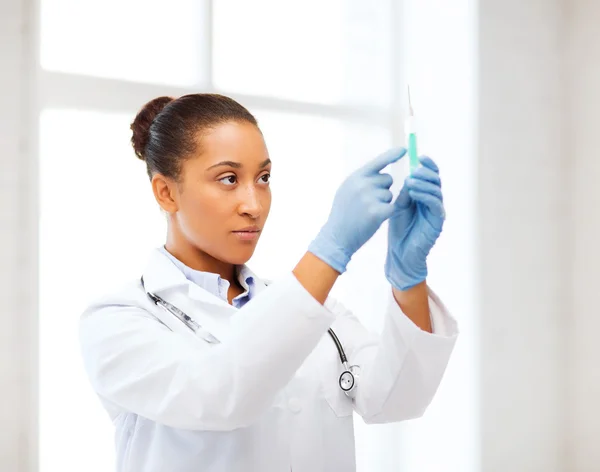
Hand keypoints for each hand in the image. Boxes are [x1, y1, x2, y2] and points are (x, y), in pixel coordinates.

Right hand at [308, 148, 405, 273]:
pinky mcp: (377, 212)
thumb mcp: (347, 191)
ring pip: (390, 194)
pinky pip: (392, 207)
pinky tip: (374, 219)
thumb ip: (362, 180)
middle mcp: (363, 184)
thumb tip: (384, 173)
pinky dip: (387, 213)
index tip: (405, 150)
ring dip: (384, 203)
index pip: (378, 161)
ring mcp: (369, 197)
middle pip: (388, 179)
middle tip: (368, 202)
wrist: (337, 237)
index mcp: (356, 177)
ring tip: (367, 212)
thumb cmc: (343, 214)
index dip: (392, 155)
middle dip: (383, 189)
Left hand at [385, 156, 444, 289]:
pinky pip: (435, 204)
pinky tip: (414, 193)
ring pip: (436, 190)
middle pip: (436, 180)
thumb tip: (409, 173)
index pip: (430, 175)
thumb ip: (406, 191)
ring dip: (423, 183)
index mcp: (425, 195)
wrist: (400, 252)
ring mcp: (437, 211)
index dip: (427, 165)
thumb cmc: (399, 229)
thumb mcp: (399, 205)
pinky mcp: (438, 221)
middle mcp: (434, 201)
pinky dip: (426, 196)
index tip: (419, 156)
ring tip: (410, 180)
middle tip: (414, 168)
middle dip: (426, 172)